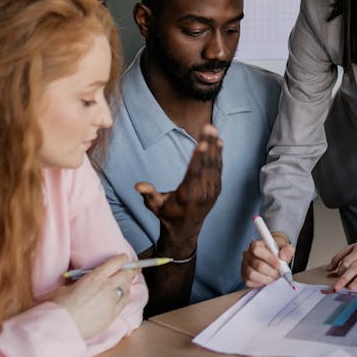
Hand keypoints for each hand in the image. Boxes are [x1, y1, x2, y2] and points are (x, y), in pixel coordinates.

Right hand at [53, 254, 137, 338]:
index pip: (118, 262)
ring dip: (127, 282)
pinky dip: (126, 296)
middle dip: (132, 269)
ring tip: (125, 281)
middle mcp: (107, 286)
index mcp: (96, 276)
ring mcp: (112, 300)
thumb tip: (80, 280)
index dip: (123, 259)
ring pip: (128, 286)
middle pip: (128, 273)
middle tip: (133, 268)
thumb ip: (79, 281)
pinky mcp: (113, 314)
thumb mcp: (66, 286)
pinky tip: (122, 295)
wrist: (61, 327)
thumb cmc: (59, 307)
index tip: (124, 259)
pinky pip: (126, 301)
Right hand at [136, 125, 222, 252]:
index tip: (203, 144)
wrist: (185, 229)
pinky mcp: (216, 188)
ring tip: (212, 129)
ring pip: (214, 164)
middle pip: (206, 164)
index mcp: (188, 195)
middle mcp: (202, 192)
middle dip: (208, 144)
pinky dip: (219, 154)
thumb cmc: (167, 214)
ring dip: (214, 146)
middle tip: (208, 127)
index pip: (194, 173)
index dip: (199, 158)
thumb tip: (138, 186)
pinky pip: (218, 168)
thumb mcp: (155, 206)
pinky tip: (218, 142)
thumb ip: (149, 194)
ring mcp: (212, 190)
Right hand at [241, 232, 294, 287]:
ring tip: (274, 276)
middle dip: (271, 271)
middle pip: (257, 265)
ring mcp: (244, 265)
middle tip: (279, 273)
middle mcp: (247, 254)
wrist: (275, 257)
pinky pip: (249, 282)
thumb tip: (283, 256)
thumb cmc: (278, 251)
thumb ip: (287, 250)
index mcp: (255, 244)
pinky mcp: (244, 276)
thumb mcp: (286, 247)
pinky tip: (268, 279)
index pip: (256, 250)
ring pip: (252, 274)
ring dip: (266, 278)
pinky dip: (261, 283)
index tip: (279, 265)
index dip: (268, 258)